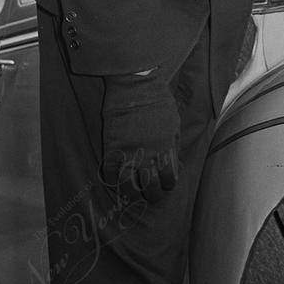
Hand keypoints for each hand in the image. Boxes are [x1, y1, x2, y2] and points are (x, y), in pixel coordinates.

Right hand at [101, 72, 179, 201]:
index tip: (167, 186)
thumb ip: (172, 143)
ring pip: (129, 185)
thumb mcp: (173, 123)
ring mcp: (128, 152)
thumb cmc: (159, 101)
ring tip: (134, 195)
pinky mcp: (112, 146)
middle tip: (152, 197)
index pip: (169, 177)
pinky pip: (109, 172)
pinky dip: (112, 180)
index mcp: (166, 148)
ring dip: (132, 193)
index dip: (168, 184)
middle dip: (153, 195)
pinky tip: (115, 182)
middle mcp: (148, 154)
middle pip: (151, 186)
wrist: (136, 86)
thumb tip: (172, 159)